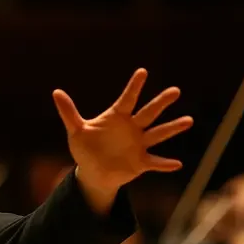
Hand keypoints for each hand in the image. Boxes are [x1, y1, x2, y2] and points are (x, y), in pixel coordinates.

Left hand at [53, 69, 192, 202]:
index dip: (134, 87)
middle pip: (148, 113)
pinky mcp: (140, 162)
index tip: (142, 72)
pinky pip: (155, 162)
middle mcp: (132, 128)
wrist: (93, 171)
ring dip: (172, 128)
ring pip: (157, 134)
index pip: (127, 99)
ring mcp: (138, 145)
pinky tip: (177, 164)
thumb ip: (68, 112)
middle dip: (161, 103)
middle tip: (175, 90)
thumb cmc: (86, 147)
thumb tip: (56, 92)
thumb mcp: (76, 130)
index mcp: (117, 117)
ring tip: (188, 120)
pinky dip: (164, 164)